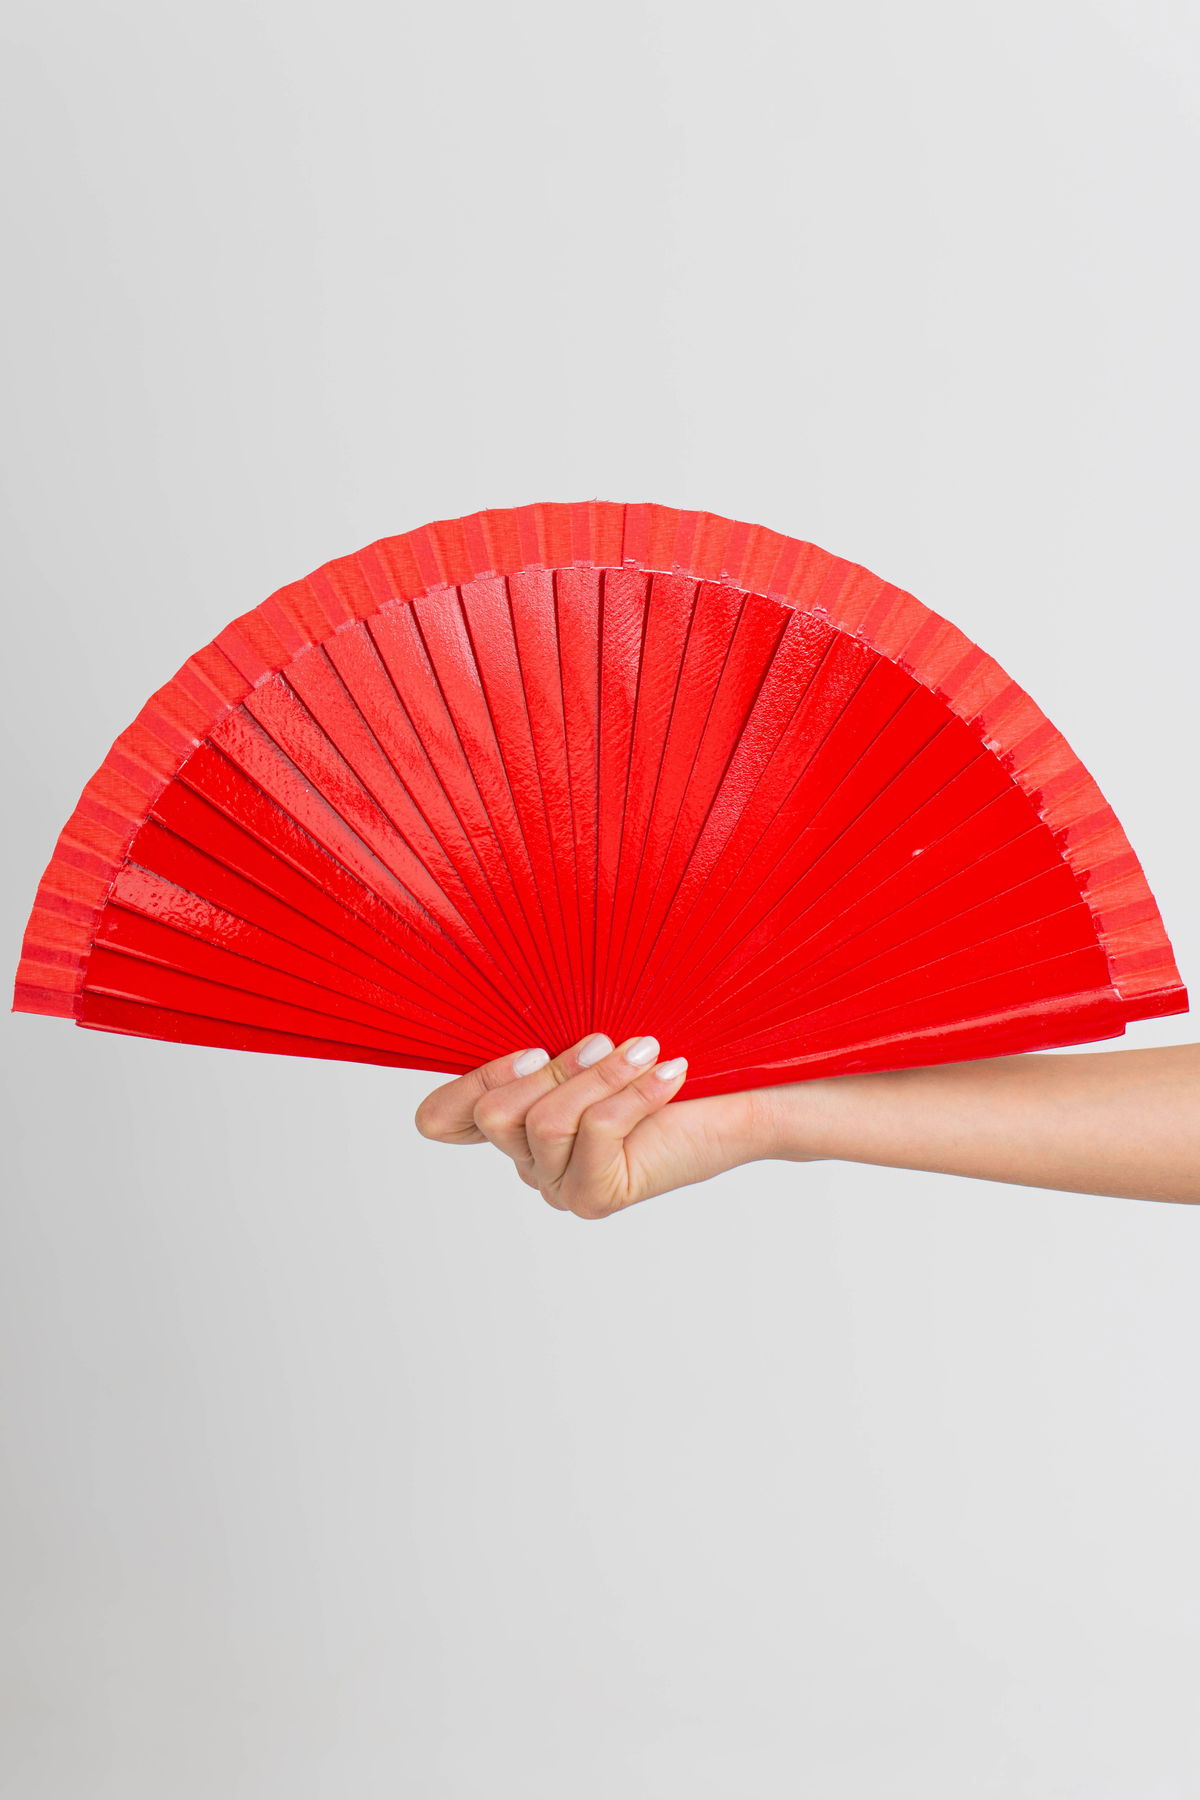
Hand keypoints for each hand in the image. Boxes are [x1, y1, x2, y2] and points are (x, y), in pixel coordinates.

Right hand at [415, 1032, 771, 1218]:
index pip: (440, 1120)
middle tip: (607, 1041)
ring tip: (646, 1050)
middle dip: (551, 1069)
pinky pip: (593, 1134)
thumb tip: (518, 1051)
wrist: (743, 1101)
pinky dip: (631, 1094)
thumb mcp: (591, 1048)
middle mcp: (529, 1162)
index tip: (533, 1050)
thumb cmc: (664, 1063)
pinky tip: (667, 1072)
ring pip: (544, 1123)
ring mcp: (559, 1186)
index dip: (467, 1084)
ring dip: (598, 1078)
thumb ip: (543, 1052)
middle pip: (493, 1115)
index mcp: (517, 1123)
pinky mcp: (595, 1196)